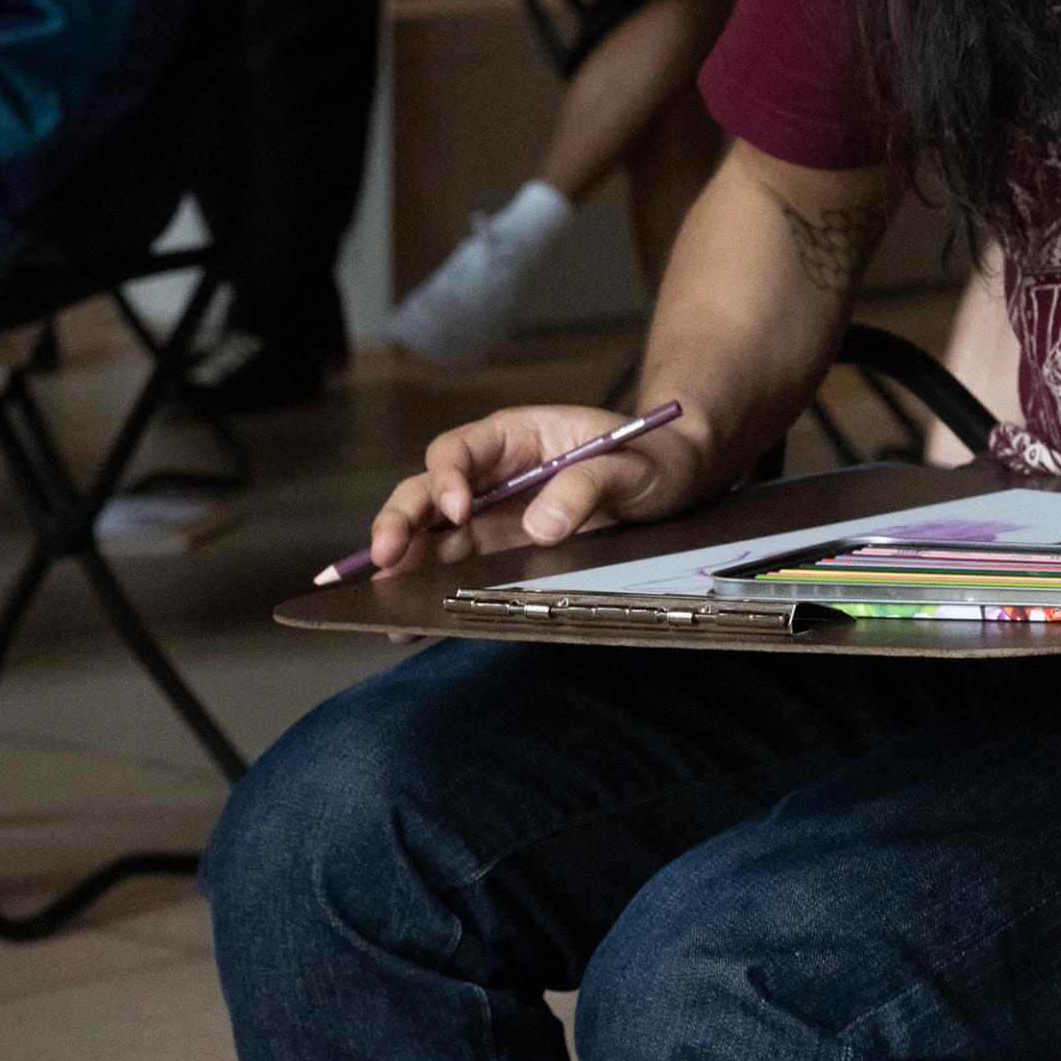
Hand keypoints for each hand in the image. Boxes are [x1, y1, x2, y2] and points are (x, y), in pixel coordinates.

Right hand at [361, 404, 718, 577]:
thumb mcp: (634, 463)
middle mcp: (493, 476)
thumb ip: (590, 483)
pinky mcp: (502, 553)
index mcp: (516, 437)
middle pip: (427, 493)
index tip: (458, 510)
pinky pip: (456, 569)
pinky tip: (408, 623)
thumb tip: (542, 526)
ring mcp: (493, 517)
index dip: (448, 478)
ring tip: (382, 598)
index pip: (459, 450)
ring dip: (403, 564)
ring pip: (431, 536)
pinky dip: (430, 592)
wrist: (678, 482)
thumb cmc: (656, 457)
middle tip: (385, 556)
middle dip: (400, 521)